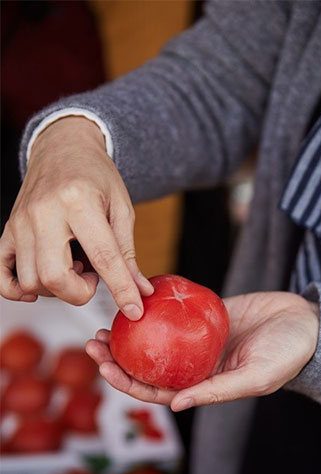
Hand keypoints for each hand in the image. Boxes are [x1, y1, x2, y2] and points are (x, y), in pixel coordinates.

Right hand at [0, 117, 152, 318]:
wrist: (63, 148)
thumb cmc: (95, 176)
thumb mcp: (122, 208)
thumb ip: (128, 253)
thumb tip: (140, 291)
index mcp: (79, 201)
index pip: (103, 257)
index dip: (121, 289)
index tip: (133, 310)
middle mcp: (44, 212)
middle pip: (54, 277)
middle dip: (79, 293)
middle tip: (92, 277)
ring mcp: (21, 222)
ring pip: (31, 281)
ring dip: (57, 288)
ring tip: (73, 266)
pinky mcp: (8, 230)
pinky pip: (3, 275)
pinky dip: (19, 290)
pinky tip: (41, 285)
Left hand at [86, 291, 319, 409]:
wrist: (307, 322)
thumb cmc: (289, 354)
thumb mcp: (257, 377)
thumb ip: (219, 392)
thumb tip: (177, 406)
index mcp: (206, 386)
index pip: (158, 390)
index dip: (128, 383)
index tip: (104, 368)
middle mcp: (198, 366)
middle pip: (149, 366)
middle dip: (118, 358)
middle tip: (93, 342)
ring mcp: (199, 340)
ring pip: (157, 340)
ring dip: (130, 335)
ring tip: (105, 323)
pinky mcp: (206, 316)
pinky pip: (175, 312)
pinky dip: (155, 309)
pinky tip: (135, 299)